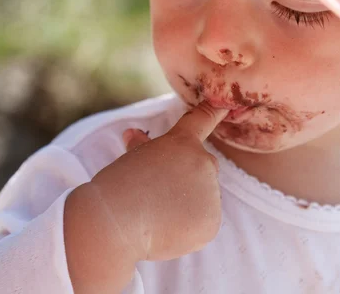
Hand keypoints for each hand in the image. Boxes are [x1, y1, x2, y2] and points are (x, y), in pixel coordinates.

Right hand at [89, 101, 228, 261]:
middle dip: (188, 180)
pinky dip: (190, 230)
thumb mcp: (130, 160)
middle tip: (159, 195)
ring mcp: (210, 192)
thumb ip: (141, 148)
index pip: (201, 121)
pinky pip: (204, 225)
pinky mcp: (212, 221)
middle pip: (203, 170)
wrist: (116, 224)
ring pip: (204, 200)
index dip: (213, 111)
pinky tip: (167, 231)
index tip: (223, 107)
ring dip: (188, 207)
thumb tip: (132, 134)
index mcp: (181, 143)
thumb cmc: (116, 189)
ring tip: (158, 217)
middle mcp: (202, 163)